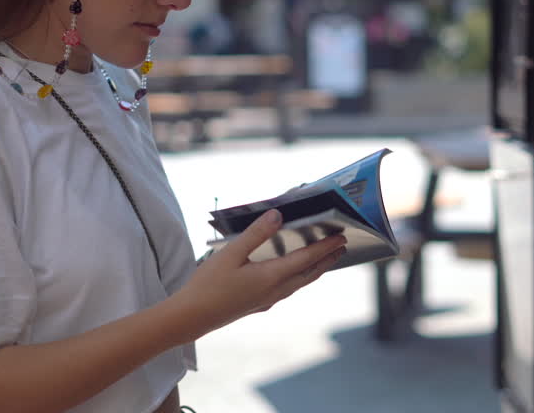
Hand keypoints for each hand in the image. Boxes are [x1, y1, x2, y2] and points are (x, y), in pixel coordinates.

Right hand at [175, 209, 345, 336]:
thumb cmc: (208, 284)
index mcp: (271, 277)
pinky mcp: (258, 304)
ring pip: (299, 283)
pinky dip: (298, 278)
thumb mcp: (231, 254)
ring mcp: (267, 300)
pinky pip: (288, 289)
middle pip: (308, 274)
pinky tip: (292, 275)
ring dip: (314, 270)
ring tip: (323, 259)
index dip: (324, 248)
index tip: (340, 237)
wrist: (192, 317)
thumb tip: (278, 216)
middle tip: (341, 246)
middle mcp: (274, 291)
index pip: (306, 259)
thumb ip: (256, 234)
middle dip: (326, 259)